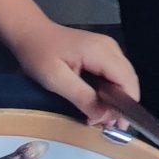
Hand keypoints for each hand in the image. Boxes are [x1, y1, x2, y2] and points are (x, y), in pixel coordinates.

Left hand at [11, 20, 138, 125]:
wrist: (30, 32)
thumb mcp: (55, 79)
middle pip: (129, 80)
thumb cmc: (39, 54)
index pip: (127, 81)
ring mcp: (108, 48)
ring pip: (124, 78)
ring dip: (118, 99)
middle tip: (107, 126)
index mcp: (101, 52)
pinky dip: (112, 90)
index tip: (115, 126)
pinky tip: (100, 103)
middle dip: (123, 105)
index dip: (126, 105)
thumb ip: (82, 97)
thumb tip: (103, 117)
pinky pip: (115, 73)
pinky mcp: (102, 51)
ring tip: (103, 118)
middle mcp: (110, 47)